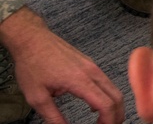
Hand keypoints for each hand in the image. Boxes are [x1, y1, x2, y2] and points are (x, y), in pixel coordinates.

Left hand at [0, 8, 123, 123]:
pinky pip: (106, 82)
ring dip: (112, 105)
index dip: (109, 121)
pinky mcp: (90, 64)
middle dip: (116, 115)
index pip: (105, 104)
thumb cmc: (33, 64)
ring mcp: (93, 66)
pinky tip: (94, 105)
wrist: (33, 40)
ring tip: (102, 120)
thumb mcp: (37, 97)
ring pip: (113, 88)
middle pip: (116, 96)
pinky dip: (107, 96)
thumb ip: (53, 117)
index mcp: (80, 80)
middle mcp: (92, 72)